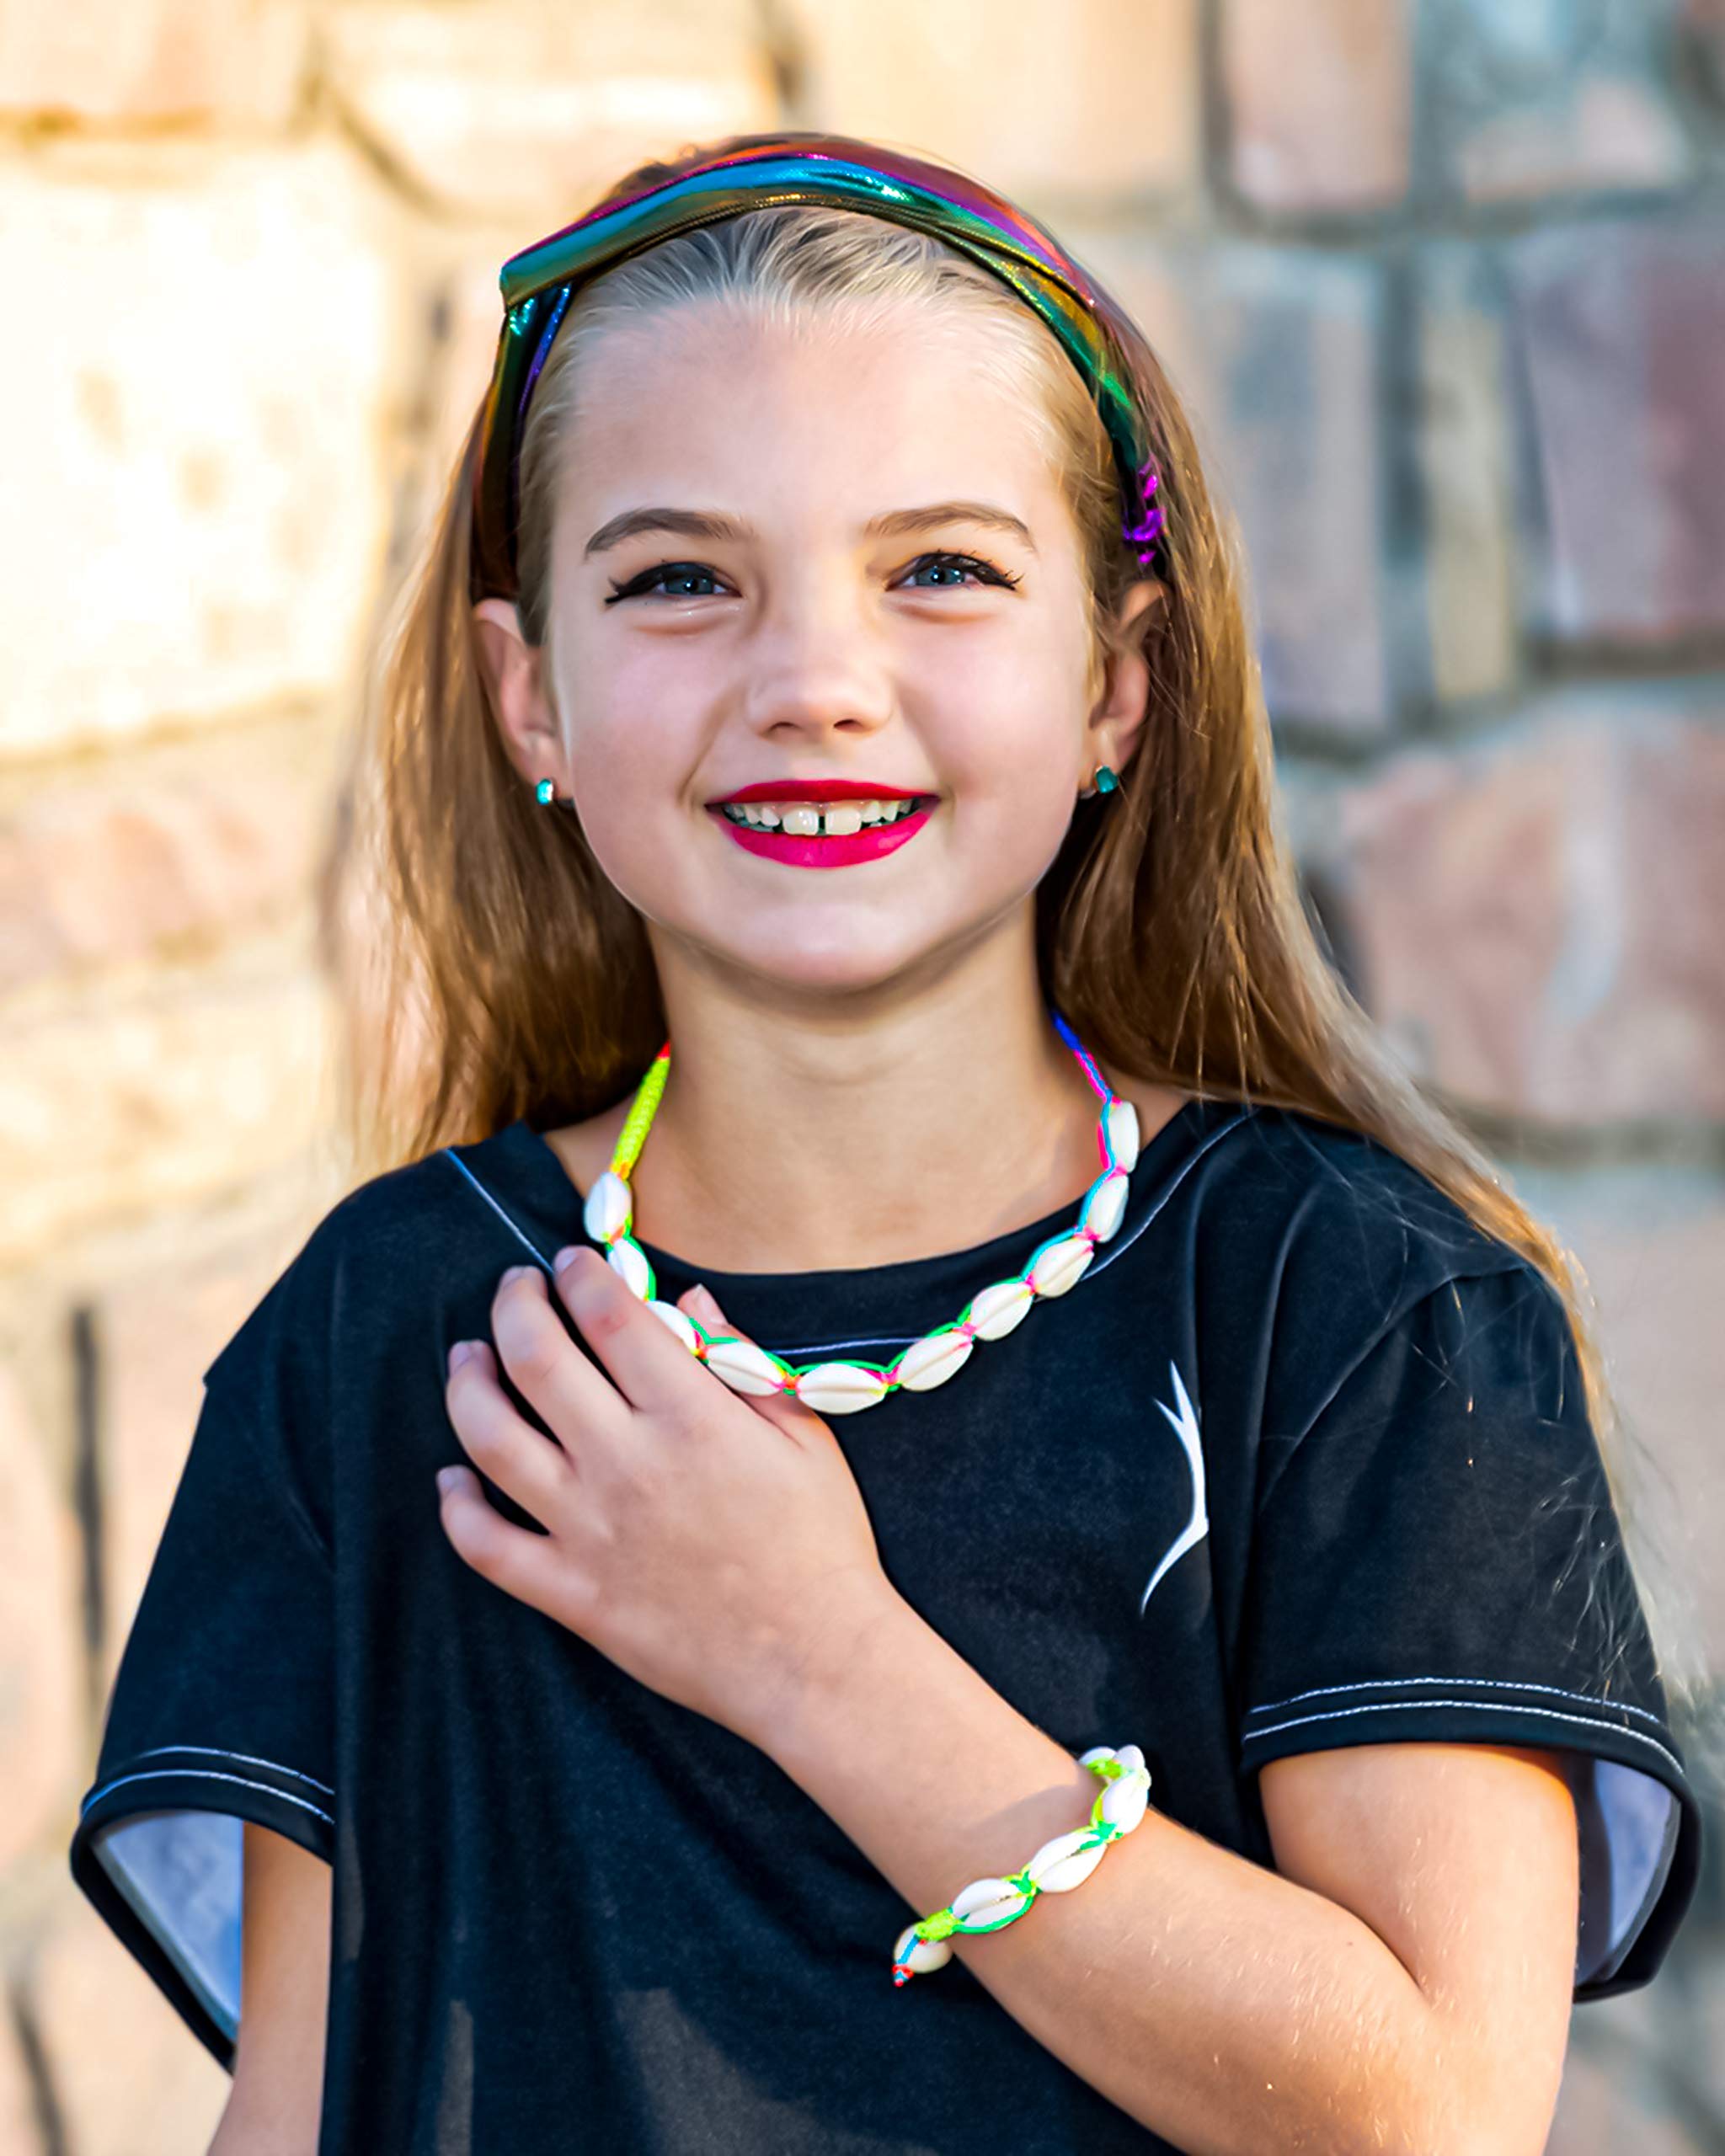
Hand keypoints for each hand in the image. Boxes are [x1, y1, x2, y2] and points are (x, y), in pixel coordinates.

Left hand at [436, 1245, 897, 1746]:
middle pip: (537, 1358)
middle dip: (515, 1305)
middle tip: (516, 1288)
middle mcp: (627, 1464)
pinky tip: (453, 1477)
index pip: (612, 1316)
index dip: (583, 1275)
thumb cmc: (820, 1542)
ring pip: (492, 1440)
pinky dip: (457, 1507)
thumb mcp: (804, 1435)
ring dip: (467, 1386)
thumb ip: (741, 1360)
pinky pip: (487, 1545)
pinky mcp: (571, 1594)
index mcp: (690, 1417)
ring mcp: (589, 1530)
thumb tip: (689, 1299)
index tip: (572, 1261)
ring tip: (466, 1358)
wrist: (813, 1658)